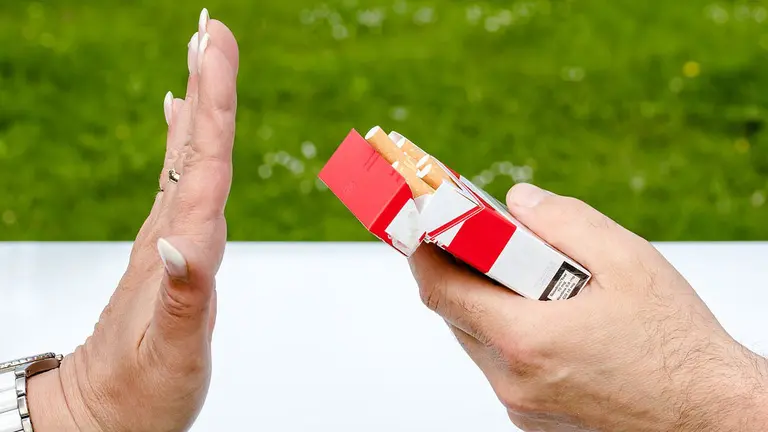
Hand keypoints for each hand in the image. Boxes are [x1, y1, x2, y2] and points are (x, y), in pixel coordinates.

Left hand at [26, 9, 238, 431]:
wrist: (102, 411)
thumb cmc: (142, 391)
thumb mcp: (170, 356)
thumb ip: (182, 298)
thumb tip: (182, 241)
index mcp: (180, 248)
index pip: (203, 163)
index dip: (214, 102)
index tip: (215, 47)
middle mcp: (170, 232)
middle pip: (193, 145)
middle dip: (207, 83)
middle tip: (212, 29)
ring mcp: (166, 236)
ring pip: (186, 155)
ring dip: (198, 101)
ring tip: (204, 56)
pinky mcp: (167, 247)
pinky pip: (180, 178)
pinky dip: (185, 140)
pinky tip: (182, 118)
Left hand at [410, 183, 767, 430]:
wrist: (711, 416)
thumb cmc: (676, 345)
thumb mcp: (628, 262)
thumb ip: (563, 222)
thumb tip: (516, 202)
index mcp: (526, 340)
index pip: (439, 289)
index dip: (424, 250)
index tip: (424, 223)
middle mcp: (513, 380)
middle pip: (455, 313)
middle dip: (462, 270)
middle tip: (483, 239)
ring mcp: (520, 404)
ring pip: (476, 339)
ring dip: (488, 302)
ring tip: (527, 276)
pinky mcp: (533, 417)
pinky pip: (501, 365)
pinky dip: (509, 333)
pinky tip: (547, 316)